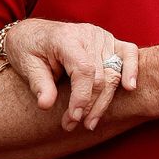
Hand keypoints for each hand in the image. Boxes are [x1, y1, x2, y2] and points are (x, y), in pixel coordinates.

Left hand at [0, 18, 138, 131]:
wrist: (32, 33)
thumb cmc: (28, 48)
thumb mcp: (26, 65)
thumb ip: (39, 84)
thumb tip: (46, 105)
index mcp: (66, 38)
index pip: (83, 70)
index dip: (82, 97)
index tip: (73, 118)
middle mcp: (87, 34)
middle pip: (99, 76)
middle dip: (88, 106)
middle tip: (71, 125)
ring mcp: (100, 36)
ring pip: (113, 73)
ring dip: (104, 101)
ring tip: (90, 123)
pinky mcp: (109, 40)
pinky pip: (128, 53)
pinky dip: (132, 69)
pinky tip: (129, 87)